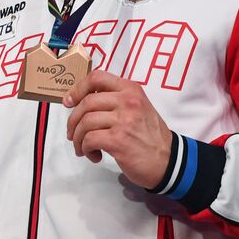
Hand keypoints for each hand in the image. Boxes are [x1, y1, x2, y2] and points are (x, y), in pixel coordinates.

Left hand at [63, 70, 171, 189]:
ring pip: (85, 122)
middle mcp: (128, 101)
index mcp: (131, 90)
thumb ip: (115, 100)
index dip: (78, 89)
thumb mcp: (137, 108)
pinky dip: (85, 149)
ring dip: (78, 138)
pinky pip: (89, 139)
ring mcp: (124, 120)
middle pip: (86, 103)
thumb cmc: (149, 136)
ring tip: (84, 148)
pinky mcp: (119, 140)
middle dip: (73, 121)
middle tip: (73, 134)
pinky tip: (94, 155)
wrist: (169, 161)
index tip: (69, 102)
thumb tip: (81, 101)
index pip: (97, 77)